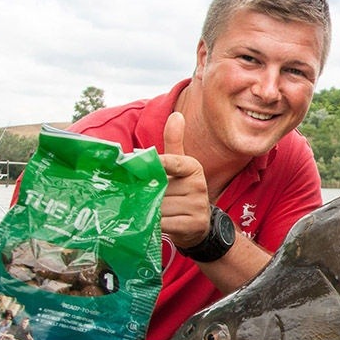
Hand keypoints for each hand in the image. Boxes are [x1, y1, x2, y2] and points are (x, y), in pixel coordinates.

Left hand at [159, 111, 210, 248]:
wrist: (197, 225)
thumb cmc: (182, 191)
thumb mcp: (179, 166)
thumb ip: (174, 141)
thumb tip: (177, 115)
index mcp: (193, 167)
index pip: (172, 162)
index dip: (158, 163)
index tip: (141, 161)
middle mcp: (199, 185)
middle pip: (159, 188)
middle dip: (149, 195)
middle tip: (148, 198)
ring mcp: (199, 205)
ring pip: (160, 207)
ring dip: (152, 211)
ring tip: (157, 212)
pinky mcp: (195, 224)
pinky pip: (165, 223)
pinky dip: (157, 225)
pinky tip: (160, 224)